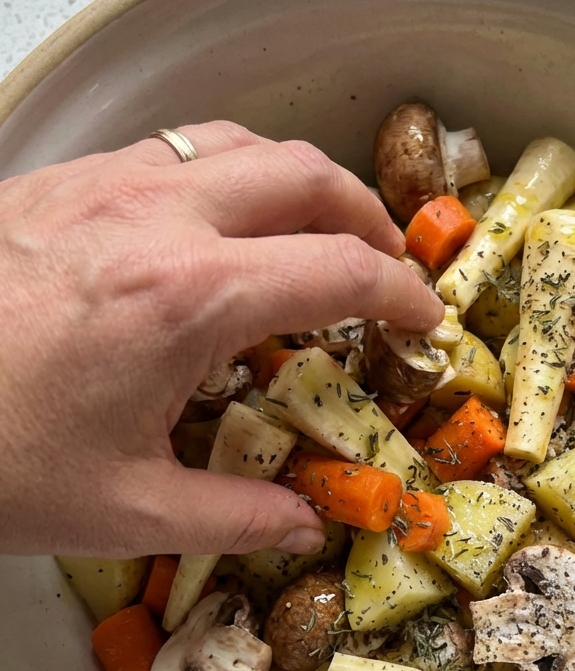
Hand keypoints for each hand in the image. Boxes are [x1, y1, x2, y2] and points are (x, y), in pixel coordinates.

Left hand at [0, 120, 442, 556]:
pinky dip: (222, 177)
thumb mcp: (121, 511)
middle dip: (366, 216)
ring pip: (236, 144)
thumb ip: (234, 517)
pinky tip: (210, 229)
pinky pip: (168, 153)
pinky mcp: (54, 184)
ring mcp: (99, 188)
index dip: (402, 292)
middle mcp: (153, 220)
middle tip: (386, 265)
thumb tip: (302, 527)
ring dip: (296, 182)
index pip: (340, 268)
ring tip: (312, 231)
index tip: (424, 319)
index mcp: (187, 298)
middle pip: (303, 175)